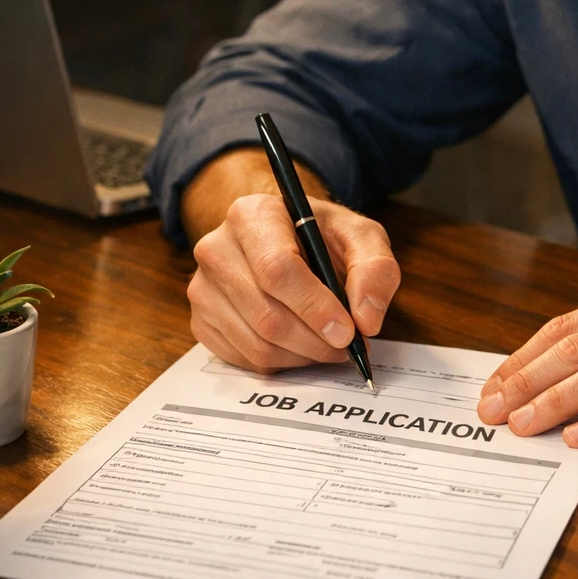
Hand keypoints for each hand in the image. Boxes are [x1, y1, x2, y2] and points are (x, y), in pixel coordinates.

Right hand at [188, 192, 400, 372]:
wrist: (284, 238)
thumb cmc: (320, 236)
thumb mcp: (360, 236)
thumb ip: (375, 269)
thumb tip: (366, 319)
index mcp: (252, 215)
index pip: (276, 270)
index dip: (315, 308)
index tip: (348, 331)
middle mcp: (216, 249)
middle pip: (266, 314)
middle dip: (315, 340)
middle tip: (347, 345)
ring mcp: (202, 288)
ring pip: (256, 343)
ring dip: (303, 355)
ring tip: (328, 344)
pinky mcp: (202, 321)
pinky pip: (244, 359)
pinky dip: (282, 363)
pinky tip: (301, 345)